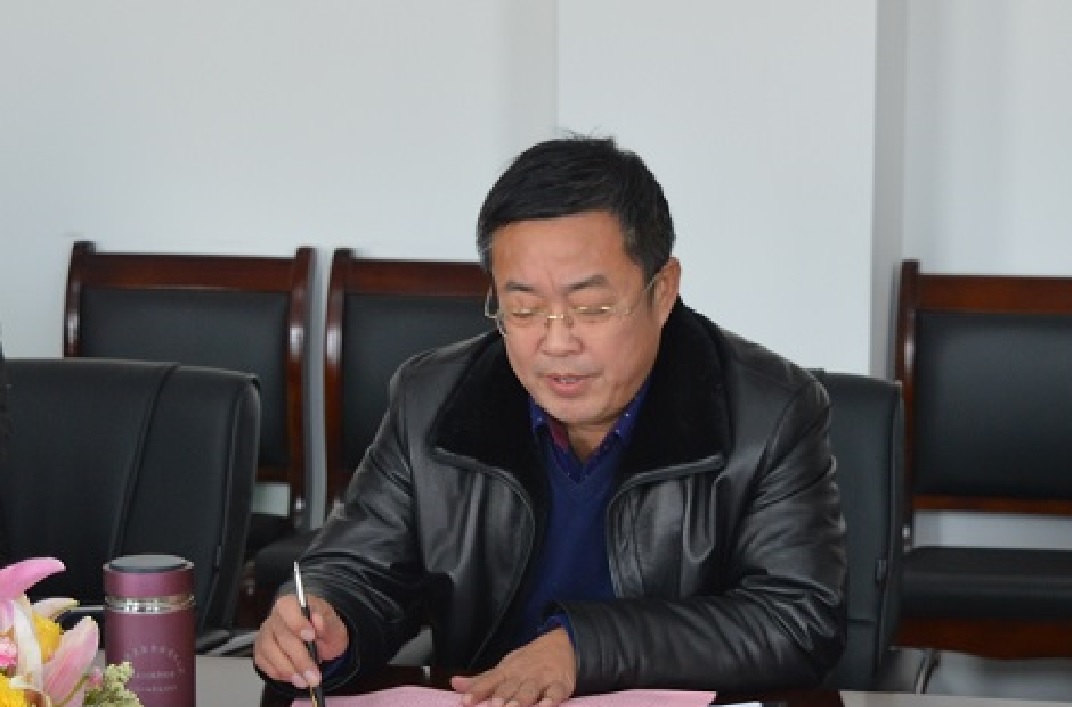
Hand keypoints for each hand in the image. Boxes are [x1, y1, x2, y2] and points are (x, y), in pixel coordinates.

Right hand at [253, 593, 348, 689]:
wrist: (320, 642)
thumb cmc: (325, 630)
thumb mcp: (334, 625)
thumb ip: (328, 623)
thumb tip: (318, 620)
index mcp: (293, 604)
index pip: (287, 607)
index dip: (297, 622)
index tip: (312, 636)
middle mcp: (275, 617)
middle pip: (281, 636)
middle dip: (299, 659)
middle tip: (314, 676)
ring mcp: (265, 634)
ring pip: (269, 651)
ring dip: (288, 670)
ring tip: (305, 681)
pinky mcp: (260, 651)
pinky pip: (263, 664)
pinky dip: (279, 674)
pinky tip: (294, 678)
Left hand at [450, 628, 575, 706]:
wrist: (562, 643)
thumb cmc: (529, 661)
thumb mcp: (505, 667)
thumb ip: (482, 681)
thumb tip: (455, 684)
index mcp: (507, 671)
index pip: (489, 681)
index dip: (477, 692)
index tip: (466, 701)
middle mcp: (522, 675)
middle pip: (509, 687)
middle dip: (501, 697)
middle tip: (494, 706)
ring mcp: (541, 678)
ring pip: (530, 690)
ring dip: (521, 699)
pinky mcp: (560, 684)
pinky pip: (556, 692)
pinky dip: (551, 699)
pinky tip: (546, 705)